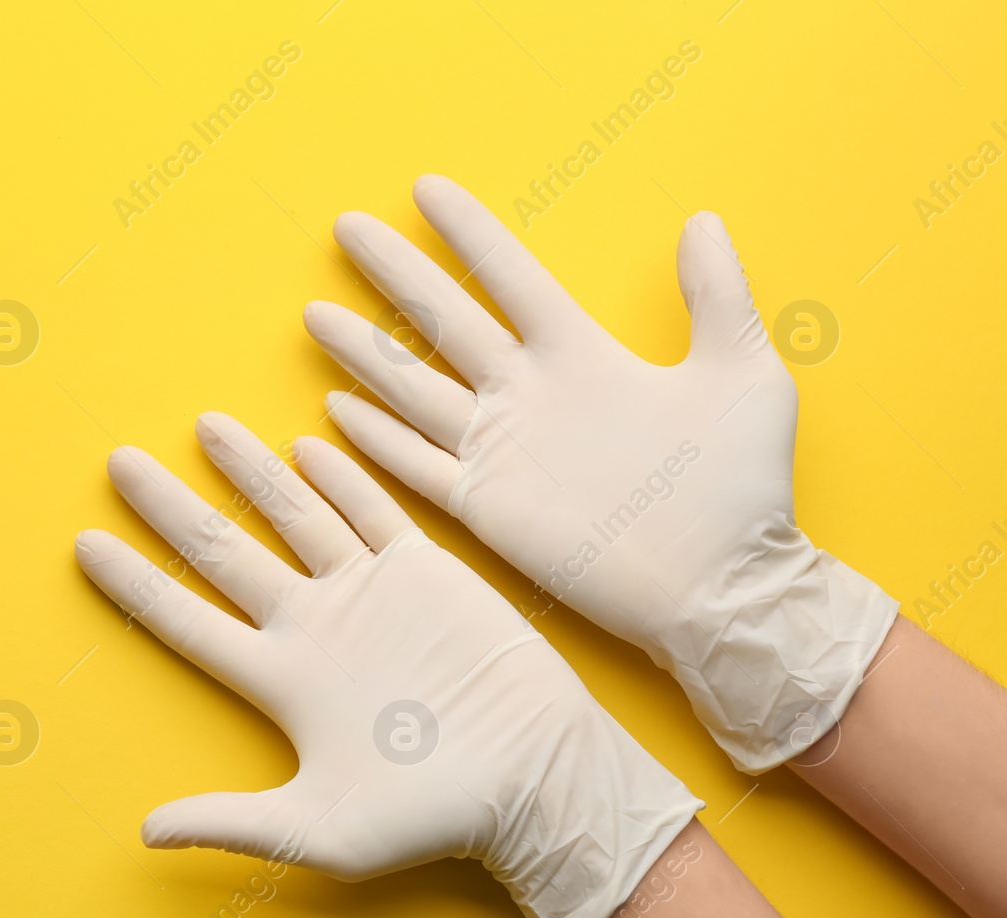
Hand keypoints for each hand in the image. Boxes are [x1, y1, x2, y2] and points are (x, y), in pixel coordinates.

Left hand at [75, 412, 698, 917]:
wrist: (535, 778)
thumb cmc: (431, 815)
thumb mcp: (320, 831)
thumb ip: (232, 823)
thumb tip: (144, 835)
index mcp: (280, 682)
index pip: (186, 620)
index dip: (134, 584)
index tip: (83, 545)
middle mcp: (313, 627)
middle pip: (223, 552)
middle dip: (170, 506)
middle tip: (119, 461)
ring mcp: (366, 594)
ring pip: (293, 516)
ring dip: (249, 471)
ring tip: (204, 424)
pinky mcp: (424, 573)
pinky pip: (373, 512)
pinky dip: (340, 477)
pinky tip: (304, 439)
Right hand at [305, 175, 896, 772]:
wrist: (724, 586)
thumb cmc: (741, 487)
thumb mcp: (743, 374)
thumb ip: (719, 296)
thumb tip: (702, 219)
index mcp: (580, 354)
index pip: (509, 276)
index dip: (468, 232)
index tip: (425, 188)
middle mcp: (528, 394)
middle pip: (444, 319)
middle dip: (395, 273)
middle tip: (347, 228)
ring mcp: (502, 450)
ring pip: (414, 388)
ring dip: (366, 352)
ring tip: (317, 313)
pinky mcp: (489, 508)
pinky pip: (418, 465)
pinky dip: (377, 440)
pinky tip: (338, 412)